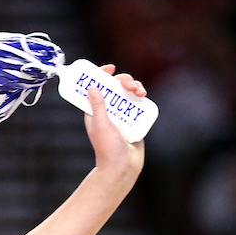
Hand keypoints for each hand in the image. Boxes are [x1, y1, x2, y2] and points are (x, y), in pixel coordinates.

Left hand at [84, 64, 144, 179]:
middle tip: (129, 85)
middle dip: (123, 80)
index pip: (97, 87)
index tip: (109, 68)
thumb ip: (97, 106)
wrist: (123, 167)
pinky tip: (143, 97)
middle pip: (115, 87)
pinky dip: (141, 97)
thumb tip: (92, 86)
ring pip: (128, 93)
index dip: (101, 75)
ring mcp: (121, 114)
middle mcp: (108, 110)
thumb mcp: (101, 125)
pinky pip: (138, 104)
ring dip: (135, 87)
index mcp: (94, 110)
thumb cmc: (107, 148)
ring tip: (140, 92)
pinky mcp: (134, 119)